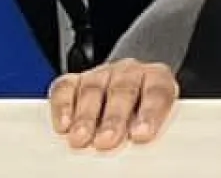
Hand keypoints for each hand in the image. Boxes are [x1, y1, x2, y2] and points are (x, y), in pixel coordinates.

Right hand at [50, 59, 177, 151]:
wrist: (133, 87)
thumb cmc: (144, 111)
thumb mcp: (153, 119)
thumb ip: (148, 129)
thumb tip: (140, 148)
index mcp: (156, 77)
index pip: (157, 92)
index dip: (150, 112)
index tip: (142, 134)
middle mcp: (129, 72)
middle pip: (123, 90)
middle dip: (113, 117)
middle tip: (107, 140)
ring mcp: (102, 73)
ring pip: (93, 89)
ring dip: (86, 116)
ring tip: (80, 138)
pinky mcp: (76, 79)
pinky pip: (66, 87)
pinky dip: (63, 106)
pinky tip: (63, 125)